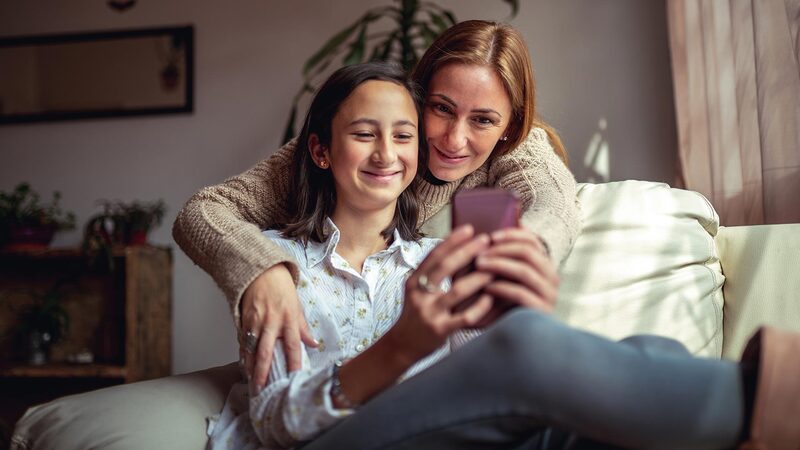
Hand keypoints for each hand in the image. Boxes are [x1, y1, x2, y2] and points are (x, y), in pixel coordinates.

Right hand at [240, 263, 317, 390]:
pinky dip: (243, 353)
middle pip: (266, 352)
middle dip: (262, 372)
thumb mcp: (297, 306)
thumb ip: (303, 327)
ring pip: (251, 349)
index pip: (293, 345)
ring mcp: (255, 321)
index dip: (294, 362)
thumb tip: (314, 344)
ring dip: (250, 367)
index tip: (293, 378)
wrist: (262, 271)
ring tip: (251, 381)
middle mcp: (271, 322)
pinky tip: (244, 364)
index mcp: (289, 319)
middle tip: (260, 388)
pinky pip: (243, 340)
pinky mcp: (243, 319)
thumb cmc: (282, 288)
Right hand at [384, 225, 494, 363]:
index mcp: (414, 282)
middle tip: (486, 240)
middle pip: (445, 267)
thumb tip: (456, 249)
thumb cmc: (415, 314)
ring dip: (478, 278)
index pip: (433, 255)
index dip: (451, 241)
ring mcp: (430, 312)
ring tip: (494, 268)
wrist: (401, 346)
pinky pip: (464, 317)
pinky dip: (480, 306)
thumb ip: (432, 274)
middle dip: (467, 251)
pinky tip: (491, 297)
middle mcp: (420, 295)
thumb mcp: (416, 291)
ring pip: (458, 291)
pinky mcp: (440, 331)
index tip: (469, 228)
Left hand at [474, 228, 559, 314]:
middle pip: (528, 252)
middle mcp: (551, 278)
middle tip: (480, 251)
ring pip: (524, 270)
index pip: (533, 241)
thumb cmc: (505, 303)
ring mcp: (549, 295)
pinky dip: (501, 287)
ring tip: (478, 264)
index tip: (490, 235)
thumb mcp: (504, 278)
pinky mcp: (541, 311)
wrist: (515, 338)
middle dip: (501, 249)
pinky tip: (487, 286)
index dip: (511, 234)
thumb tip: (490, 231)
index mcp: (544, 265)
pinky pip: (520, 293)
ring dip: (498, 264)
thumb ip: (503, 258)